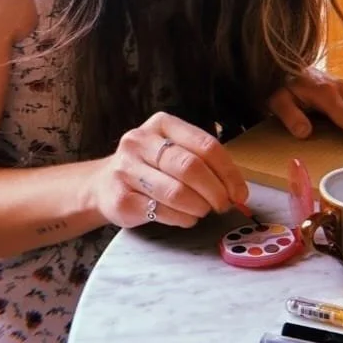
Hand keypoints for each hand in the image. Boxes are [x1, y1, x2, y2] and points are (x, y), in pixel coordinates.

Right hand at [91, 112, 248, 227]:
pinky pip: (160, 211)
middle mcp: (140, 141)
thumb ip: (203, 161)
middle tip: (223, 205)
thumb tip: (237, 190)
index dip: (228, 172)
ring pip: (176, 191)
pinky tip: (186, 217)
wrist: (102, 184)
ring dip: (198, 207)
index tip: (240, 193)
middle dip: (215, 191)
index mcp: (162, 123)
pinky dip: (181, 218)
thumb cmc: (150, 166)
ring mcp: (126, 169)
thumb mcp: (174, 150)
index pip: (205, 145)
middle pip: (190, 167)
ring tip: (203, 211)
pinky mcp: (120, 198)